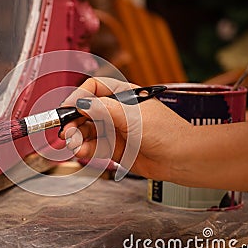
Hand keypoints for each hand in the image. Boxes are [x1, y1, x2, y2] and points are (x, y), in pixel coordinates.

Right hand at [59, 77, 191, 181]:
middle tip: (66, 133)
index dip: (78, 96)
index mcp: (123, 94)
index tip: (67, 108)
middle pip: (86, 111)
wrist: (181, 159)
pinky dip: (86, 149)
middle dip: (74, 121)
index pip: (94, 88)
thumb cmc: (165, 132)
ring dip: (78, 138)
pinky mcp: (115, 148)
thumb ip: (103, 109)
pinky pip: (94, 146)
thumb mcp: (131, 116)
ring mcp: (115, 129)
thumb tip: (80, 104)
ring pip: (88, 131)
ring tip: (74, 145)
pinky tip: (82, 152)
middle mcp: (117, 110)